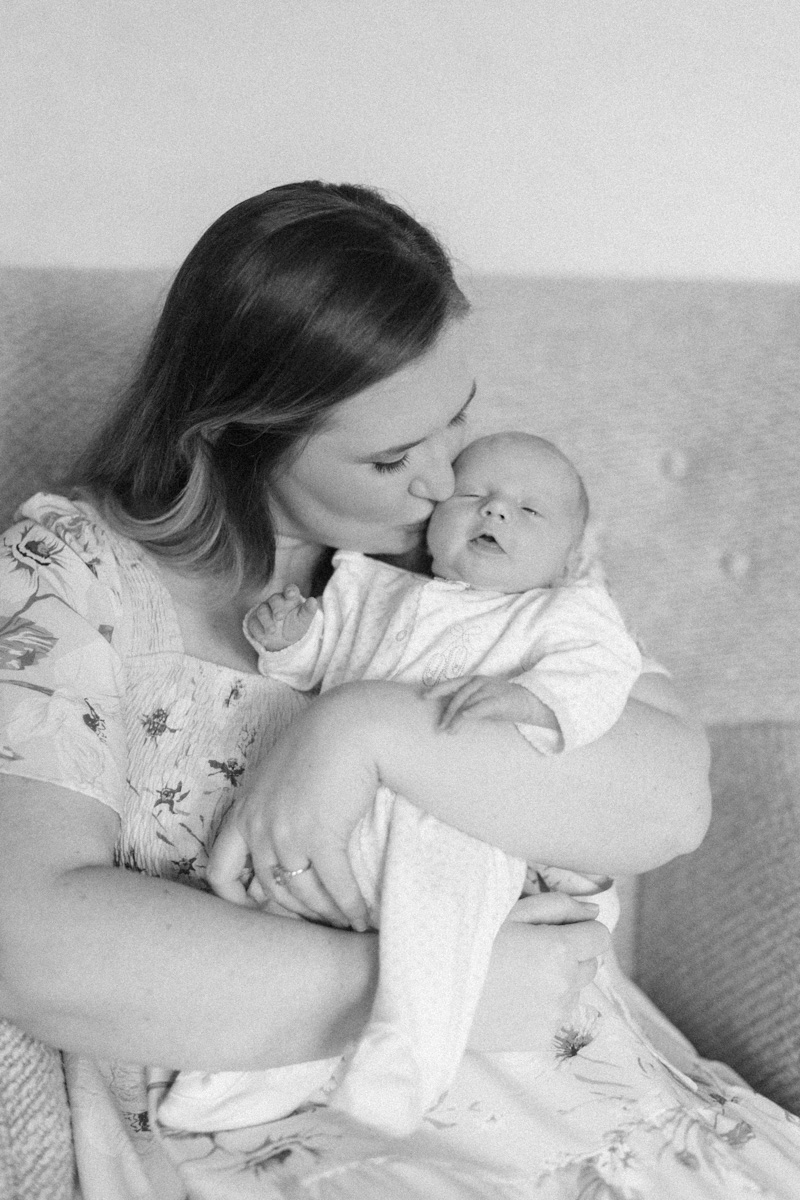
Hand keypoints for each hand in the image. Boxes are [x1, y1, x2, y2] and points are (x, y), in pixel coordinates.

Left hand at [207, 686, 376, 930]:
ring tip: (343, 921)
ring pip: (304, 893)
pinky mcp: (321, 836)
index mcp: (243, 814)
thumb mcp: (277, 777)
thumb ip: (269, 809)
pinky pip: (335, 886)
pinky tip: (362, 918)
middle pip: (272, 890)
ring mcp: (288, 834)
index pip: (219, 873)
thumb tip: (282, 844)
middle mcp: (259, 828)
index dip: (236, 901)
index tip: (260, 910)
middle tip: (318, 919)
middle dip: (297, 912)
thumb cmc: (319, 745)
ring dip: (326, 913)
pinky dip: (350, 907)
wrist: (348, 726)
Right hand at [245, 586, 318, 651]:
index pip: (290, 590)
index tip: (290, 594)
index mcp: (289, 598)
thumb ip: (308, 610)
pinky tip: (264, 639)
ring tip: (272, 632)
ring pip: (262, 611)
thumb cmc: (295, 625)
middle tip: (279, 617)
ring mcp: (263, 610)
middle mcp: (275, 601)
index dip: (290, 590)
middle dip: (276, 608)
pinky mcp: (254, 621)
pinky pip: (253, 623)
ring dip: (266, 621)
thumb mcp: (303, 620)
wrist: (283, 641)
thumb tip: (313, 601)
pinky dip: (258, 631)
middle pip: (274, 600)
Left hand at [426, 675, 557, 732]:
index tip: (424, 697)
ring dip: (456, 718)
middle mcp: (480, 682)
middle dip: (447, 712)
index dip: (438, 689)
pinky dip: (472, 711)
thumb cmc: (502, 703)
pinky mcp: (499, 700)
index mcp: (474, 681)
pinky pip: (482, 706)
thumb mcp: (482, 700)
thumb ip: (467, 703)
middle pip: (458, 696)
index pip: (452, 683)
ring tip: (449, 731)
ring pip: (468, 703)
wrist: (528, 702)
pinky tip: (464, 718)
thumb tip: (450, 716)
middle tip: (439, 726)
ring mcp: (489, 690)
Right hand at [470, 893, 609, 1052]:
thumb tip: (593, 911)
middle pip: (590, 964)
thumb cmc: (469, 942)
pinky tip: (513, 998)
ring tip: (518, 975)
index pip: (600, 937)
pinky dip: (544, 1005)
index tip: (558, 929)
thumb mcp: (511, 912)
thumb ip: (559, 906)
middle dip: (571, 954)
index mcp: (559, 949)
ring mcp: (554, 1016)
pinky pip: (557, 1015)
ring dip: (559, 981)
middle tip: (532, 949)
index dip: (581, 929)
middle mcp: (564, 986)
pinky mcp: (541, 1038)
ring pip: (574, 991)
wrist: (435, 992)